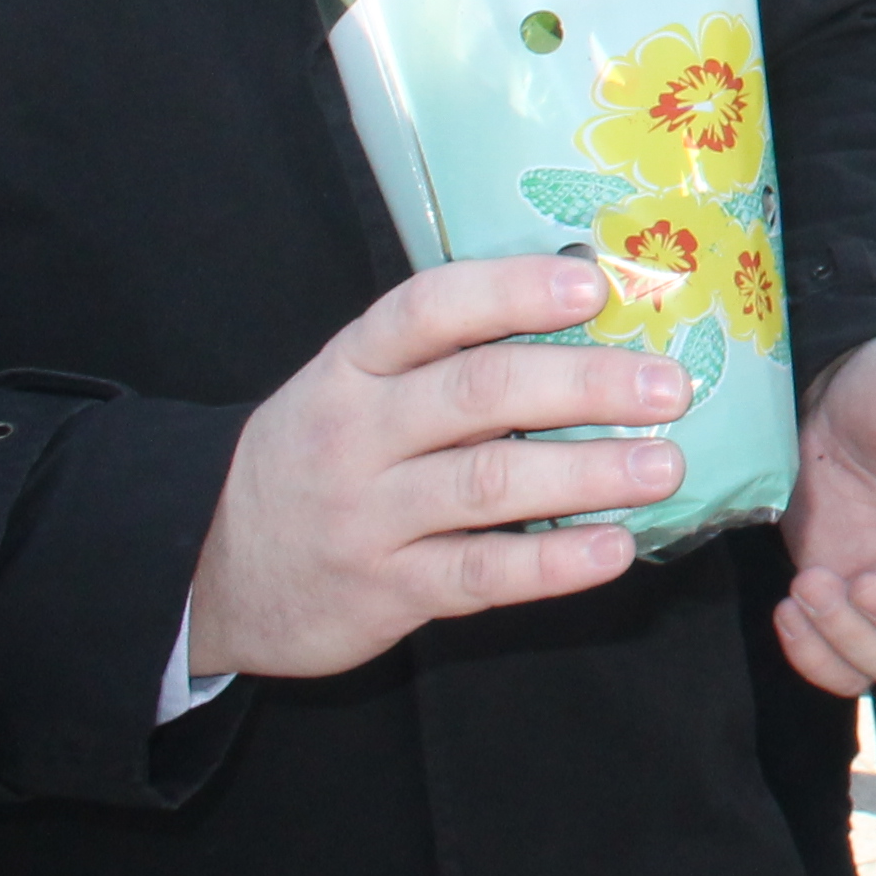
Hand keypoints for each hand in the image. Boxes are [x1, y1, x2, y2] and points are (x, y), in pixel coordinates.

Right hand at [188, 254, 700, 681]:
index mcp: (352, 367)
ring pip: (488, 484)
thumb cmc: (318, 459)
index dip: (512, 291)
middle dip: (584, 385)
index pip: (429, 310)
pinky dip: (553, 562)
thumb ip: (441, 361)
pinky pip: (480, 573)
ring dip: (588, 473)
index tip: (592, 285)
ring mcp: (368, 515)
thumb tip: (586, 318)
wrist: (206, 571)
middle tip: (669, 386)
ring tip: (664, 465)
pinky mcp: (385, 590)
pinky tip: (614, 548)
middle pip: (478, 393)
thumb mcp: (351, 391)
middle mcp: (356, 433)